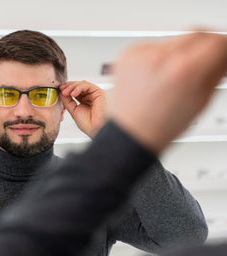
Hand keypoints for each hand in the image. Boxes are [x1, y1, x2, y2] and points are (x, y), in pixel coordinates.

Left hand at [59, 81, 106, 137]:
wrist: (95, 129)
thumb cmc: (88, 124)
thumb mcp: (73, 110)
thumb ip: (67, 101)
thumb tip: (61, 93)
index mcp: (84, 101)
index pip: (75, 91)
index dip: (67, 89)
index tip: (59, 90)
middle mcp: (90, 97)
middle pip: (78, 86)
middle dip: (68, 87)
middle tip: (61, 89)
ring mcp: (94, 94)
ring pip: (82, 84)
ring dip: (72, 87)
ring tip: (66, 92)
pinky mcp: (99, 92)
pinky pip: (87, 86)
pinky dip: (79, 87)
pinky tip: (73, 93)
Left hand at [111, 32, 226, 153]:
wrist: (130, 133)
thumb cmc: (160, 126)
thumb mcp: (201, 102)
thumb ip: (216, 73)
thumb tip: (222, 55)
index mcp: (185, 71)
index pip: (218, 41)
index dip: (223, 49)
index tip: (222, 54)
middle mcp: (161, 58)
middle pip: (196, 34)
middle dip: (204, 46)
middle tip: (202, 62)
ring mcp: (141, 55)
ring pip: (174, 40)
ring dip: (179, 53)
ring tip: (171, 78)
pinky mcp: (128, 55)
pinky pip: (152, 48)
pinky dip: (158, 58)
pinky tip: (154, 77)